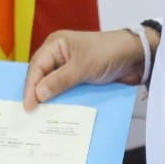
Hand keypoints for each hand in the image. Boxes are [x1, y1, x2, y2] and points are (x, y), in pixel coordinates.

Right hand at [24, 29, 144, 108]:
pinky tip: (59, 114)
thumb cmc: (108, 52)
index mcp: (56, 45)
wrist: (136, 57)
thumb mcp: (82, 66)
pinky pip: (67, 92)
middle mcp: (59, 56)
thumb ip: (60, 81)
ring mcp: (70, 69)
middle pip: (42, 77)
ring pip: (54, 87)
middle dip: (37, 94)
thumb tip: (38, 95)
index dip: (30, 87)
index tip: (28, 106)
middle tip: (31, 114)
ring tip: (42, 118)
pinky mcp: (80, 79)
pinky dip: (64, 102)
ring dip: (51, 100)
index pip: (37, 67)